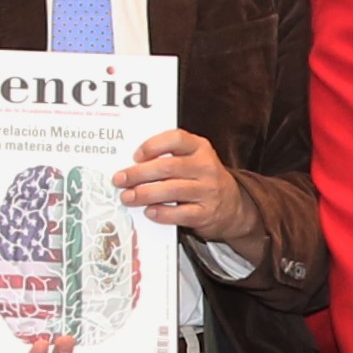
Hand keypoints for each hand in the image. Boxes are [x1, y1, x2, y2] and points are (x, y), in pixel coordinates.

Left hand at [113, 128, 258, 249]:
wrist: (232, 206)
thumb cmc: (202, 179)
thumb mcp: (192, 160)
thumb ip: (168, 157)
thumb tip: (131, 164)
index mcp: (200, 148)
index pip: (176, 139)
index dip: (153, 145)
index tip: (135, 155)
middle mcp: (206, 167)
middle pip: (168, 167)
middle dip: (139, 174)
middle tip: (120, 179)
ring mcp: (208, 191)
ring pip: (172, 190)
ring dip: (145, 194)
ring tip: (127, 197)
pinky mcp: (206, 213)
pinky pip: (180, 213)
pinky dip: (162, 213)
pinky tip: (149, 211)